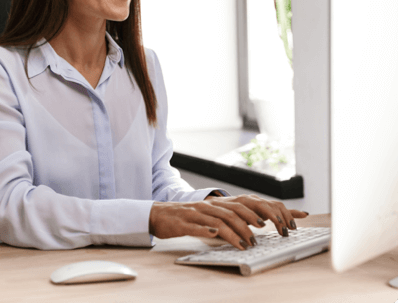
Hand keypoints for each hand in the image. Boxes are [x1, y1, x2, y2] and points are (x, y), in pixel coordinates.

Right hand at [149, 194, 307, 249]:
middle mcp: (210, 205)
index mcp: (219, 204)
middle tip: (273, 230)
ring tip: (248, 243)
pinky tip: (217, 236)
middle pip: (237, 209)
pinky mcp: (184, 222)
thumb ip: (230, 221)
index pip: (248, 203)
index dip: (269, 209)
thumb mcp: (211, 218)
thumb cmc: (186, 218)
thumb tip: (254, 227)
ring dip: (236, 230)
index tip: (288, 218)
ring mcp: (197, 212)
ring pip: (220, 219)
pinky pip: (198, 226)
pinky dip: (208, 231)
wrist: (158, 214)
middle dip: (257, 219)